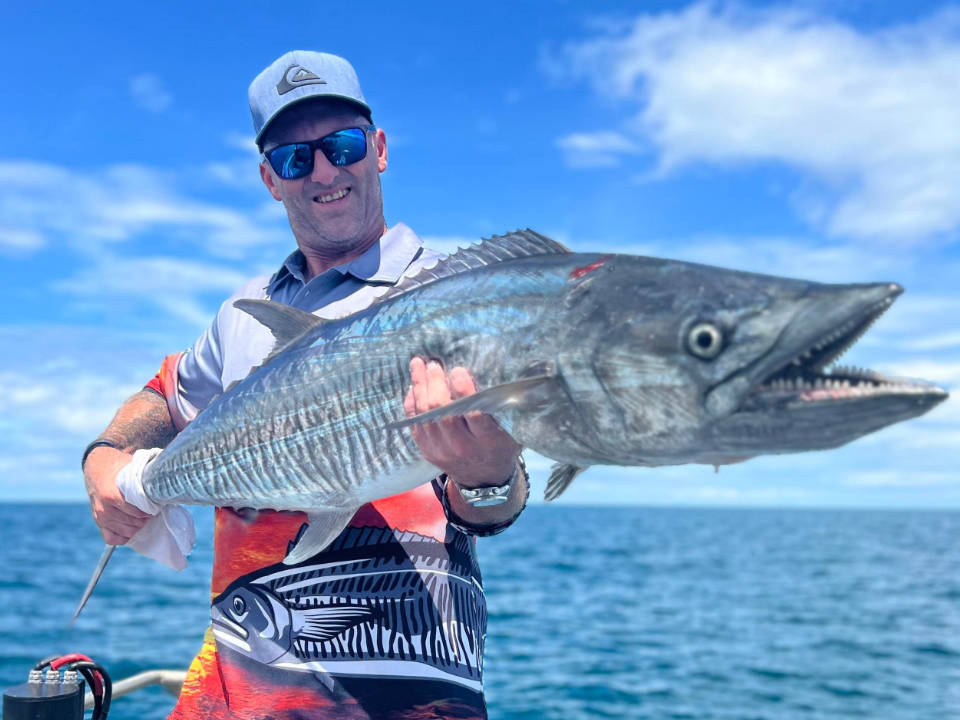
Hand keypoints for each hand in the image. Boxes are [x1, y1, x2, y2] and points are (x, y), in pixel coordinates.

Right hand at [83, 446, 152, 544]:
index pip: (136, 512)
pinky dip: (124, 536)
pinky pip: (112, 538)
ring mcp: (99, 517)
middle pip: (132, 523)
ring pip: (125, 532)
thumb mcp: (133, 466)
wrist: (98, 467)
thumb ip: (147, 475)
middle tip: (152, 510)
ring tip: (144, 516)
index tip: (156, 505)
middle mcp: (103, 509)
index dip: (149, 510)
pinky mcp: (98, 522)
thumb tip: (169, 476)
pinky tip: (132, 526)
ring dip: (137, 526)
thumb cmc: (120, 466)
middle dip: (145, 518)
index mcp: (110, 495)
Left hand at [403, 357, 520, 488]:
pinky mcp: (426, 451)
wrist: (484, 479)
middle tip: (435, 364)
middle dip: (435, 383)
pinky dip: (412, 402)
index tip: (458, 370)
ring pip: (424, 414)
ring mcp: (441, 450)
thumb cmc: (501, 446)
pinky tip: (414, 385)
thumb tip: (488, 371)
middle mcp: (462, 447)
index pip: (472, 412)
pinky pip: (414, 423)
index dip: (463, 389)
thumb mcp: (510, 430)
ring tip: (418, 364)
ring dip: (419, 386)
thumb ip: (500, 407)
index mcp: (487, 440)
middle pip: (442, 411)